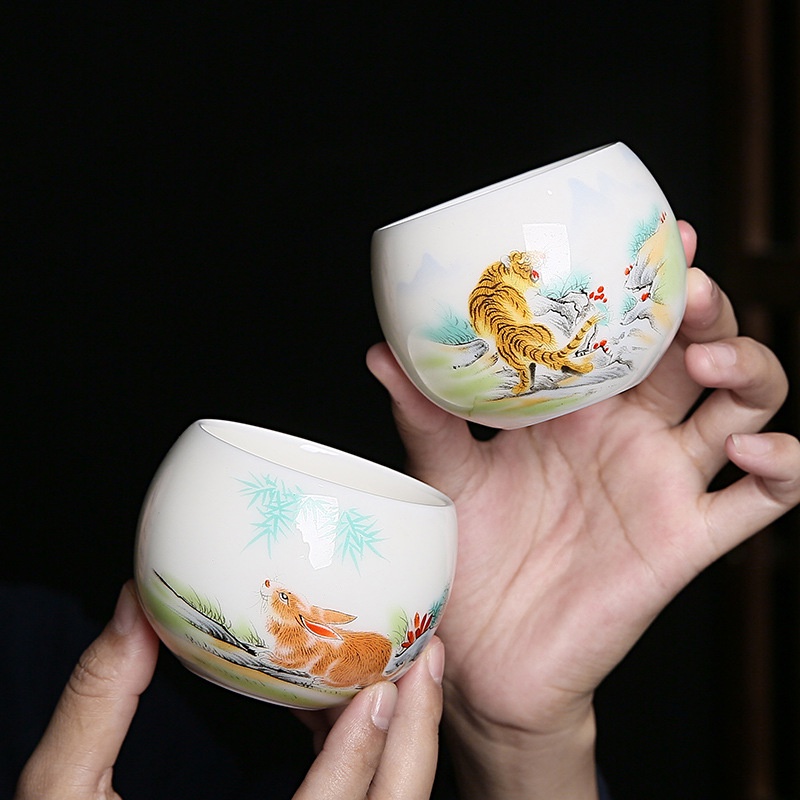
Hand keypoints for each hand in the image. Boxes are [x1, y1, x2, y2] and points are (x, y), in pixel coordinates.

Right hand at [15, 581, 444, 799]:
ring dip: (405, 748)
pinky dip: (371, 764)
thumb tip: (136, 608)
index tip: (378, 686)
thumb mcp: (64, 797)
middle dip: (413, 744)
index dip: (357, 756)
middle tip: (427, 662)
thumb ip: (98, 704)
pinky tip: (356, 712)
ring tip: (410, 677)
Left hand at [366, 222, 799, 798]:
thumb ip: (425, 413)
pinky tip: (756, 452)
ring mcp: (664, 483)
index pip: (630, 329)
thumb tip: (381, 351)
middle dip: (708, 312)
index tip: (663, 236)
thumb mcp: (445, 474)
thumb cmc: (466, 555)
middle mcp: (628, 435)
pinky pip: (764, 500)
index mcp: (576, 408)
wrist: (483, 650)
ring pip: (745, 408)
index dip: (655, 281)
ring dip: (750, 371)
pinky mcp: (687, 540)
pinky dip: (784, 468)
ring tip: (710, 364)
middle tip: (689, 290)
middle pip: (697, 350)